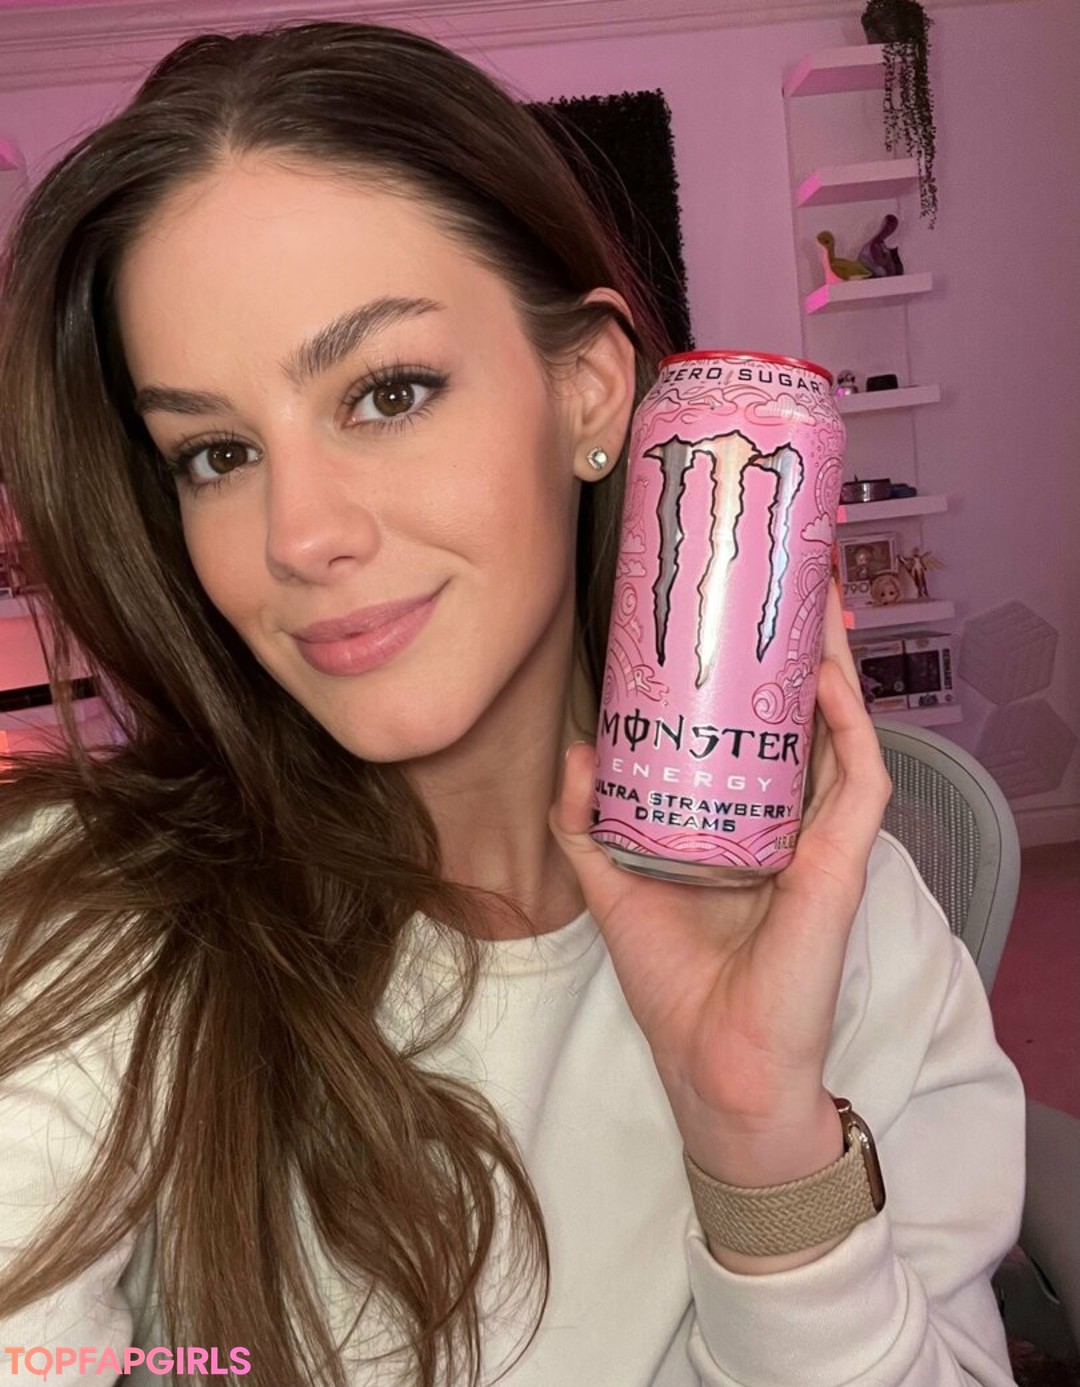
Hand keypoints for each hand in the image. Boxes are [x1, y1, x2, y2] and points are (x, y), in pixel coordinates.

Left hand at [549, 581, 891, 1183]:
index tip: (736, 607)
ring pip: (840, 730)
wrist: (715, 1060)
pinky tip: (824, 675)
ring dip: (831, 660)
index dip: (754, 668)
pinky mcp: (841, 861)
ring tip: (817, 592)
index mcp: (745, 821)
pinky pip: (858, 778)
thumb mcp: (614, 885)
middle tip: (787, 571)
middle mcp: (790, 819)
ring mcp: (822, 837)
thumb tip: (575, 747)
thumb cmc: (675, 981)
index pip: (758, 729)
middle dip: (799, 642)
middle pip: (803, 713)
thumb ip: (587, 822)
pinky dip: (846, 723)